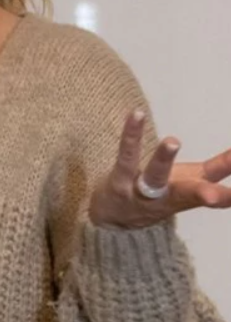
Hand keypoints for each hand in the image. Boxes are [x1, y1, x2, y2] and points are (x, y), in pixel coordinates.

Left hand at [89, 110, 230, 228]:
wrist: (112, 218)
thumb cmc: (156, 195)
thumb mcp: (190, 183)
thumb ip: (218, 168)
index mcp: (188, 196)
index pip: (214, 194)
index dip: (227, 196)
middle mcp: (168, 197)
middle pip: (188, 194)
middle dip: (204, 194)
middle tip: (214, 195)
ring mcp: (142, 190)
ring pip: (155, 175)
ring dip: (164, 159)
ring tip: (172, 142)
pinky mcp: (119, 179)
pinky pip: (126, 155)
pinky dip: (132, 135)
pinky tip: (137, 115)